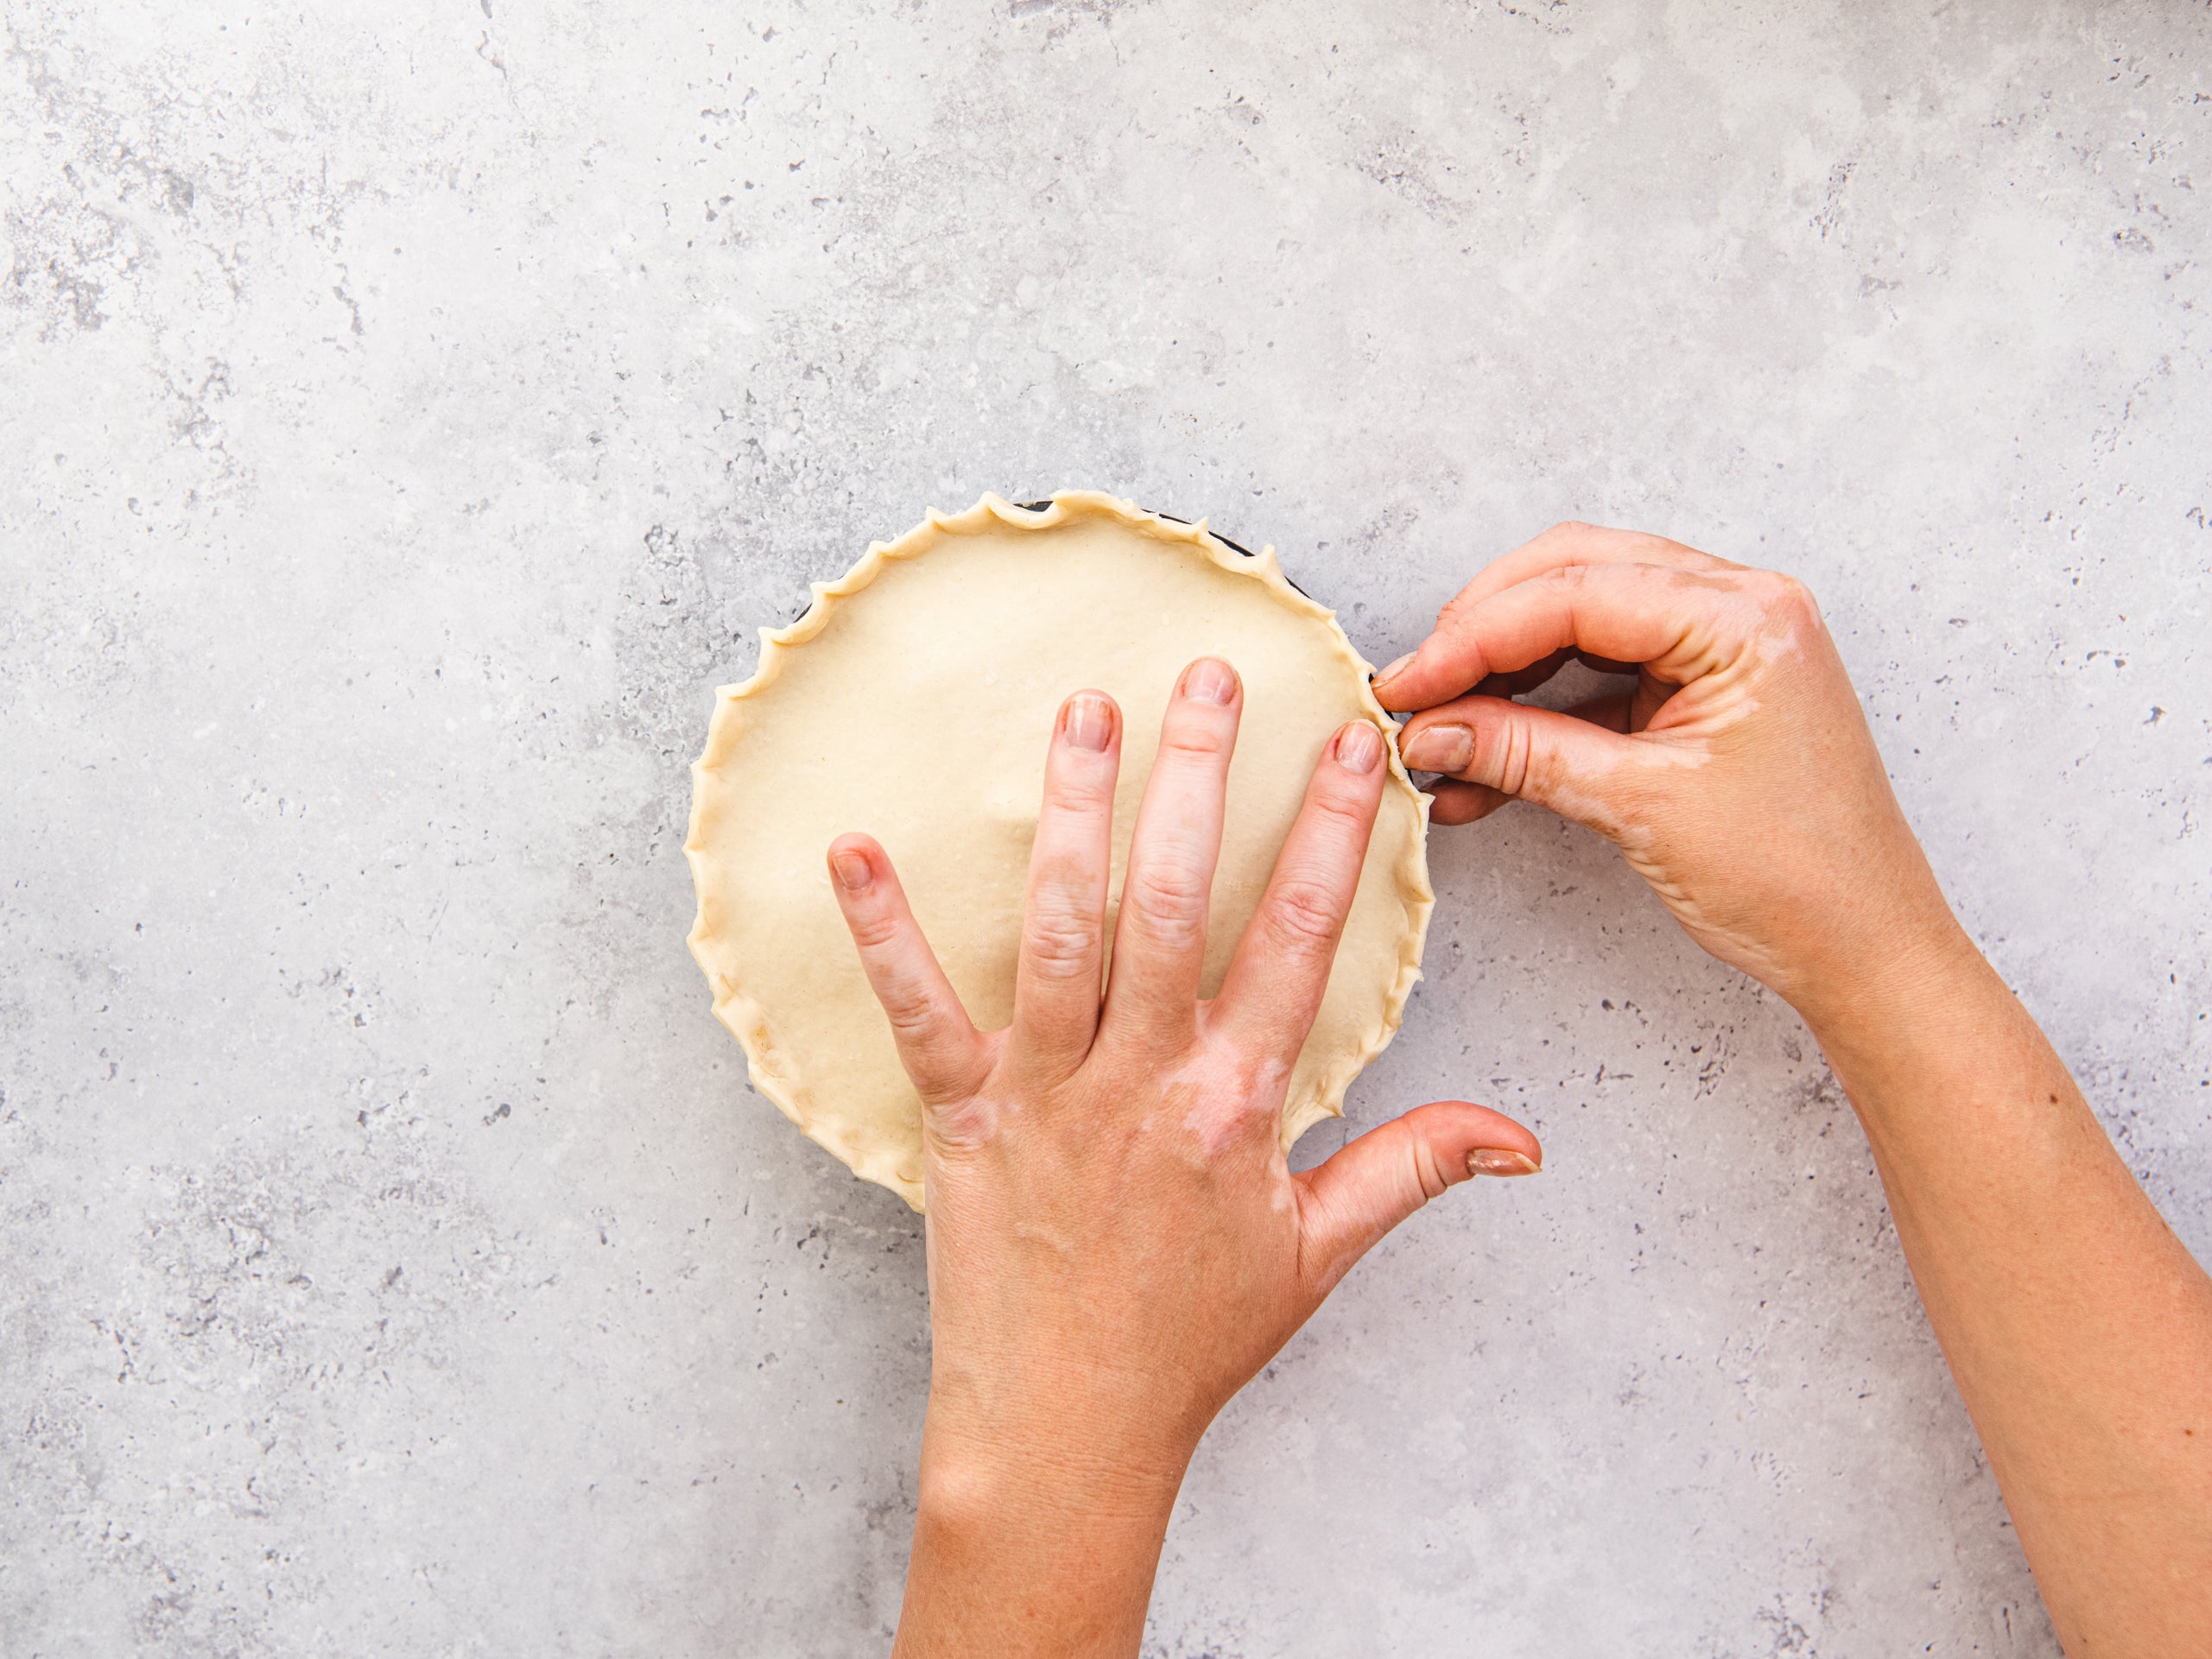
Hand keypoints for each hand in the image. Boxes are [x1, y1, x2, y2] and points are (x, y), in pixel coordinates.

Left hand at [828, 657, 1540, 1657]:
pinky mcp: (964, 1120)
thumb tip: (1522, 1137)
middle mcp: (1143, 1082)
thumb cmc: (1190, 1345)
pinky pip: (920, 1015)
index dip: (1328, 833)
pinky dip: (885, 933)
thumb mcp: (1318, 1256)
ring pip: (1063, 931)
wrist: (1070, 1433)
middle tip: (1208, 671)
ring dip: (1073, 815)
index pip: (1297, 941)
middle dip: (1197, 778)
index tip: (1352, 740)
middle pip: (1173, 905)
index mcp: (1236, 1105)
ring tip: (1083, 708)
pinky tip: (855, 846)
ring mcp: (1048, 1095)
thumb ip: (1415, 1170)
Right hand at [1375, 521, 1969, 1024]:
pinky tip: (1486, 760)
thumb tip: (1432, 729)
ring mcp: (1727, 643)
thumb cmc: (1796, 881)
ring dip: (1505, 670)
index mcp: (1744, 618)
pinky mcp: (1707, 689)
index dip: (1473, 636)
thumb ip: (1526, 754)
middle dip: (1483, 631)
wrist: (1866, 950)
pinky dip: (1541, 710)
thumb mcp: (1641, 808)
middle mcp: (1741, 607)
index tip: (1406, 685)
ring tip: (1442, 729)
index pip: (1574, 591)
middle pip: (1574, 575)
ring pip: (1581, 617)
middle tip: (1416, 690)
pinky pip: (1603, 673)